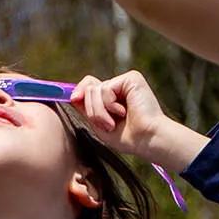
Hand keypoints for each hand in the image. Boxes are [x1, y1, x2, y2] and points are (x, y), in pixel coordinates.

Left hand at [73, 71, 206, 171]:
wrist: (147, 140)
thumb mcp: (99, 123)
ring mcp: (125, 81)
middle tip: (106, 124)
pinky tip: (122, 112)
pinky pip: (105, 88)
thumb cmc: (127, 137)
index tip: (72, 99)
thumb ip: (86, 109)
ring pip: (94, 90)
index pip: (89, 87)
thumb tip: (71, 96)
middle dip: (92, 110)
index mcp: (113, 97)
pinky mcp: (132, 78)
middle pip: (89, 87)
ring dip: (100, 111)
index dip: (78, 92)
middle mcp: (119, 87)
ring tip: (114, 122)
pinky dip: (108, 104)